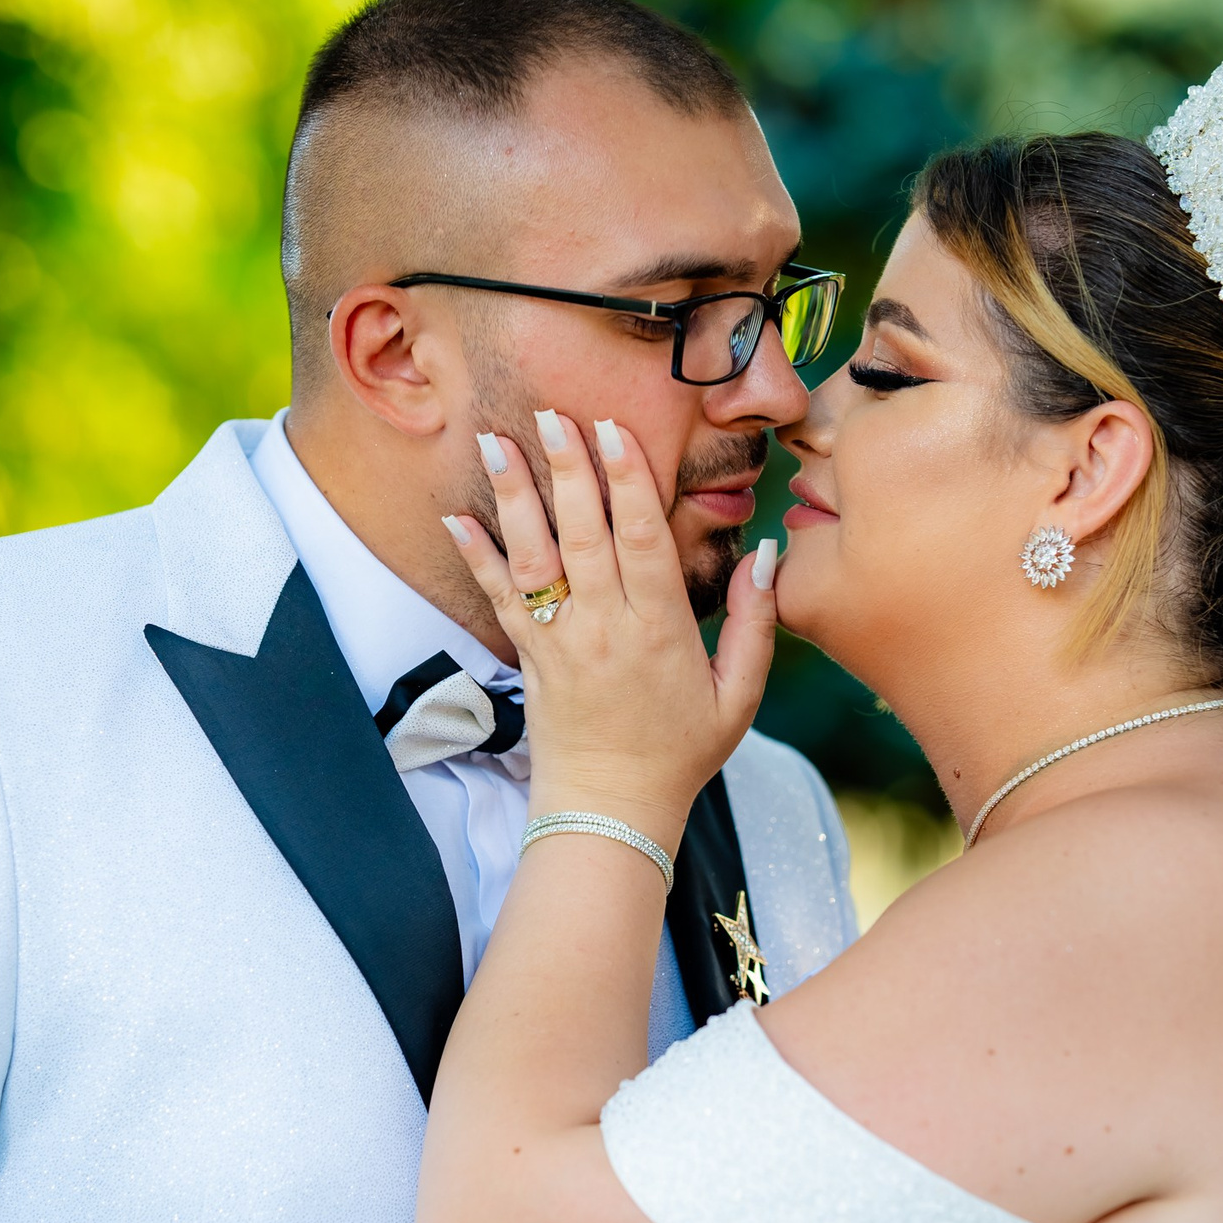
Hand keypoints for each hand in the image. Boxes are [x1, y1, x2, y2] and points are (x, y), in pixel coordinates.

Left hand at [446, 411, 777, 853]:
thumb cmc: (680, 753)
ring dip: (515, 497)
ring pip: (535, 558)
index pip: (642, 541)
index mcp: (661, 631)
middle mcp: (605, 629)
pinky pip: (500, 600)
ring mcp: (561, 643)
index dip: (628, 482)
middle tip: (551, 412)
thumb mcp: (739, 696)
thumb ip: (755, 624)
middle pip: (583, 535)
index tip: (614, 431)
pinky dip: (476, 558)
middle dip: (567, 470)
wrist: (610, 810)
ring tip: (495, 442)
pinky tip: (454, 517)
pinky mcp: (530, 658)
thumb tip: (768, 555)